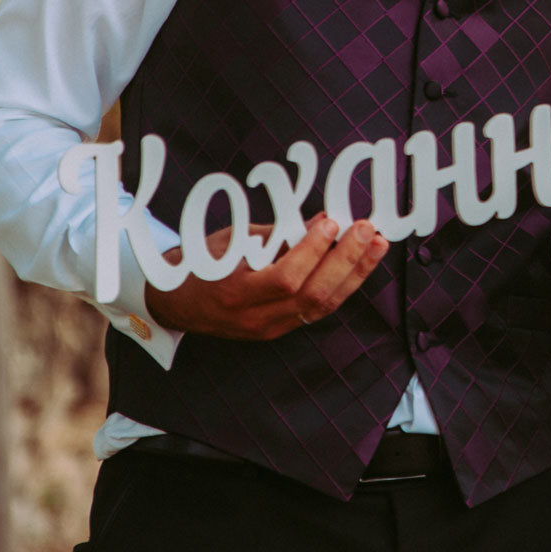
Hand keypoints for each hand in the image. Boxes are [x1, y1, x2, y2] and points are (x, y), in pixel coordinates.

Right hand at [144, 214, 388, 339]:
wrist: (174, 303)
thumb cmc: (200, 263)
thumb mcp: (234, 240)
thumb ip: (279, 234)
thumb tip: (323, 220)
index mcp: (234, 293)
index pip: (284, 278)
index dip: (312, 250)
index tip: (330, 221)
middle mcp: (254, 318)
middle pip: (312, 296)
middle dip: (345, 261)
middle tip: (366, 230)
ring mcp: (268, 329)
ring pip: (322, 307)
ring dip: (354, 274)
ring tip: (375, 245)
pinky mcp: (279, 331)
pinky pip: (318, 311)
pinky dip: (341, 285)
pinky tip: (359, 263)